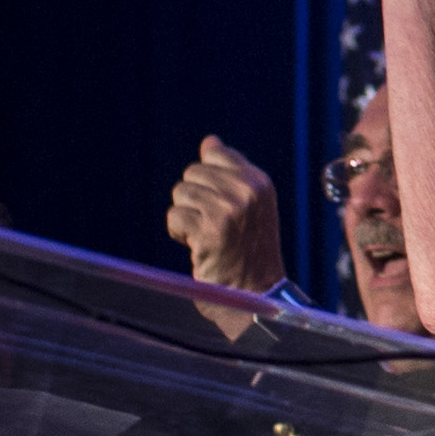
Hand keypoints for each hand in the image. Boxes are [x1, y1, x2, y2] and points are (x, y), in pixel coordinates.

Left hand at [166, 138, 284, 291]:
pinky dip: (179, 233)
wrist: (256, 293)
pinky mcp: (209, 231)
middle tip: (213, 223)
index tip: (219, 201)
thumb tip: (210, 142)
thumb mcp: (251, 204)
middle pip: (193, 172)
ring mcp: (229, 212)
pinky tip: (198, 246)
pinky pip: (174, 216)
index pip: (215, 153)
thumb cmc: (250, 250)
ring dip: (186, 216)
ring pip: (181, 193)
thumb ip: (231, 172)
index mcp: (260, 182)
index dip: (207, 178)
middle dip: (195, 198)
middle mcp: (247, 193)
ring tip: (206, 235)